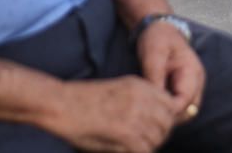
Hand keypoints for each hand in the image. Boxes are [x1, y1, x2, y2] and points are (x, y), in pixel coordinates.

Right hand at [53, 76, 175, 151]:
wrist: (61, 104)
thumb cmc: (83, 100)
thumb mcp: (117, 89)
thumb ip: (140, 100)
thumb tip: (156, 118)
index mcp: (139, 85)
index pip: (170, 104)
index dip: (166, 119)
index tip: (157, 127)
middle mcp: (141, 98)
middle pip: (167, 123)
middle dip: (159, 134)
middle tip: (144, 141)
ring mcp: (134, 115)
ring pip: (157, 138)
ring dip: (148, 145)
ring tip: (132, 146)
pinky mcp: (126, 134)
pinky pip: (144, 150)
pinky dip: (138, 152)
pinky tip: (125, 150)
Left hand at [137, 21, 204, 124]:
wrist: (159, 28)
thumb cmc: (157, 39)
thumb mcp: (153, 56)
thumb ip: (155, 79)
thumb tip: (155, 102)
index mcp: (192, 72)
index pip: (185, 102)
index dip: (169, 111)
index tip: (150, 112)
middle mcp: (197, 82)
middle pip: (188, 111)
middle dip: (169, 116)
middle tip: (147, 115)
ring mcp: (192, 86)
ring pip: (185, 111)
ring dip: (169, 113)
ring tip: (149, 110)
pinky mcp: (184, 88)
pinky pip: (179, 105)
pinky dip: (168, 108)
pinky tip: (153, 105)